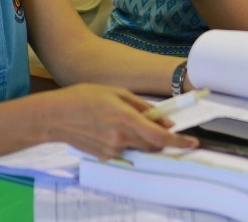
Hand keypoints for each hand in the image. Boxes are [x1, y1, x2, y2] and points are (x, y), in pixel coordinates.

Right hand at [45, 84, 196, 159]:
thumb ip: (143, 107)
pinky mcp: (104, 156)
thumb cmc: (84, 97)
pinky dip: (127, 140)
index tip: (193, 141)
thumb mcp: (117, 92)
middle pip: (153, 144)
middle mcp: (120, 138)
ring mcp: (112, 149)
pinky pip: (125, 149)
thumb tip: (165, 121)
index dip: (179, 141)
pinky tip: (110, 126)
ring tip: (125, 119)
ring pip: (139, 146)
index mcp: (125, 119)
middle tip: (157, 122)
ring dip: (142, 137)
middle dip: (160, 136)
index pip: (160, 137)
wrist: (54, 116)